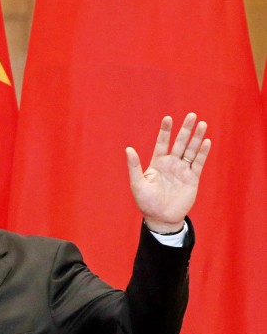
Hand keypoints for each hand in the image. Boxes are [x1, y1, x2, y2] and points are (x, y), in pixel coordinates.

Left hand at [126, 112, 209, 232]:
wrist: (161, 218)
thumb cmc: (146, 202)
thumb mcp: (137, 183)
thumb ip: (134, 166)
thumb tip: (128, 149)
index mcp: (157, 163)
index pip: (162, 143)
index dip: (165, 131)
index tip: (168, 118)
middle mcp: (171, 164)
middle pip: (180, 143)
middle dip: (185, 129)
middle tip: (192, 115)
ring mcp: (182, 170)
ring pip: (191, 150)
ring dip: (197, 138)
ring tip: (202, 124)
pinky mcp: (192, 178)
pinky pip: (198, 163)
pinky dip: (202, 153)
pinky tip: (206, 142)